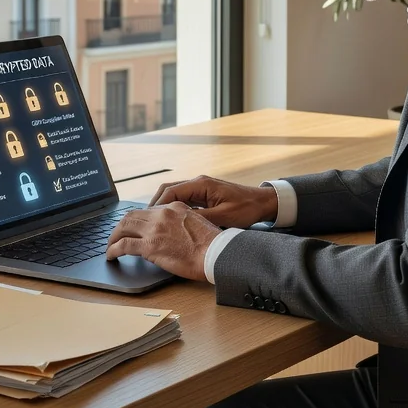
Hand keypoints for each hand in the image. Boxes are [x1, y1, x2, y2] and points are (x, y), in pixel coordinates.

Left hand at [106, 202, 220, 280]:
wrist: (215, 253)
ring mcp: (154, 229)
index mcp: (174, 207)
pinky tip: (111, 255)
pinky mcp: (149, 245)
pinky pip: (124, 245)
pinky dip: (113, 249)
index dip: (138, 219)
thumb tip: (174, 232)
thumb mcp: (198, 223)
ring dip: (114, 236)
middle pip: (132, 215)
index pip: (149, 210)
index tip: (134, 227)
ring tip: (110, 245)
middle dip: (121, 225)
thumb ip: (182, 223)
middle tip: (117, 235)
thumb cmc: (212, 244)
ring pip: (124, 227)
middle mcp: (162, 214)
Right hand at [149, 176, 277, 228]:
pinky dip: (173, 208)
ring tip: (154, 222)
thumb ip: (201, 218)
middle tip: (145, 221)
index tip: (148, 218)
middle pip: (168, 190)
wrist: (262, 202)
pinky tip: (169, 221)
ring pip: (173, 194)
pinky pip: (182, 199)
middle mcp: (198, 182)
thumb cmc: (246, 208)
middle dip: (155, 205)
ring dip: (163, 206)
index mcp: (201, 184)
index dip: (157, 205)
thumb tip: (179, 224)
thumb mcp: (224, 217)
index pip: (170, 191)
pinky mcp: (204, 194)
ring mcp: (200, 187)